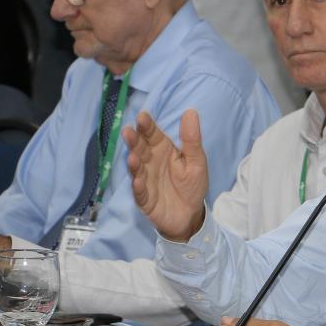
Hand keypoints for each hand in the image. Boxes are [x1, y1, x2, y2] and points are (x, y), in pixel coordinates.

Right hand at [123, 109, 208, 241]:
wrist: (191, 214)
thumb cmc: (192, 184)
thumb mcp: (196, 161)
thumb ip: (191, 139)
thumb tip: (190, 111)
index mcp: (163, 149)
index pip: (152, 134)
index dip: (147, 126)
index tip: (142, 116)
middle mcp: (150, 162)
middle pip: (140, 149)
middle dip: (134, 141)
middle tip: (128, 131)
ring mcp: (145, 180)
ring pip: (136, 169)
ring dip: (133, 163)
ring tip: (132, 157)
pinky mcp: (145, 198)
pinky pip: (140, 192)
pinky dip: (138, 187)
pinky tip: (138, 182)